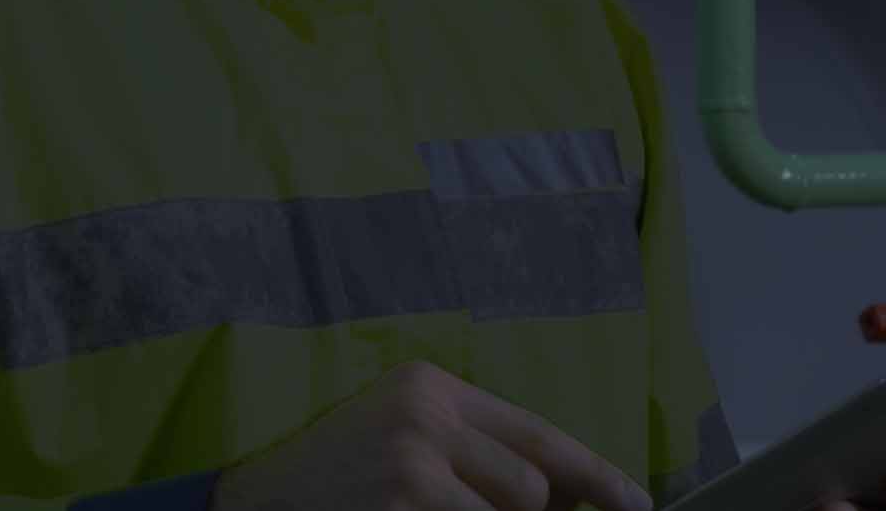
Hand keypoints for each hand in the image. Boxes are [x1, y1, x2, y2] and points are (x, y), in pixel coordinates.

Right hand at [213, 361, 651, 510]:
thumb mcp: (400, 437)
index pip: (538, 433)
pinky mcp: (398, 503)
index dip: (598, 476)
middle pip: (531, 487)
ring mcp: (408, 461)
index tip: (637, 507)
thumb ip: (473, 451)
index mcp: (430, 386)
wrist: (248, 503)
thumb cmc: (332, 481)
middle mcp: (423, 413)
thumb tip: (562, 497)